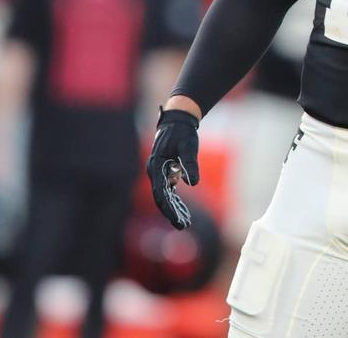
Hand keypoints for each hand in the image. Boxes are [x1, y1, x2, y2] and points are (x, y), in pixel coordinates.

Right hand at [145, 108, 199, 229]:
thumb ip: (190, 163)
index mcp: (156, 167)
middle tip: (183, 226)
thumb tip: (193, 183)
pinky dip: (176, 201)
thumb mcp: (189, 146)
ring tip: (185, 222)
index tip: (177, 220)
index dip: (169, 208)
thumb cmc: (183, 133)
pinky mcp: (166, 173)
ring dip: (174, 209)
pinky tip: (184, 211)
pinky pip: (169, 191)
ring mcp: (159, 173)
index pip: (161, 194)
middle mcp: (155, 172)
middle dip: (172, 213)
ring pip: (166, 196)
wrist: (178, 121)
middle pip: (162, 198)